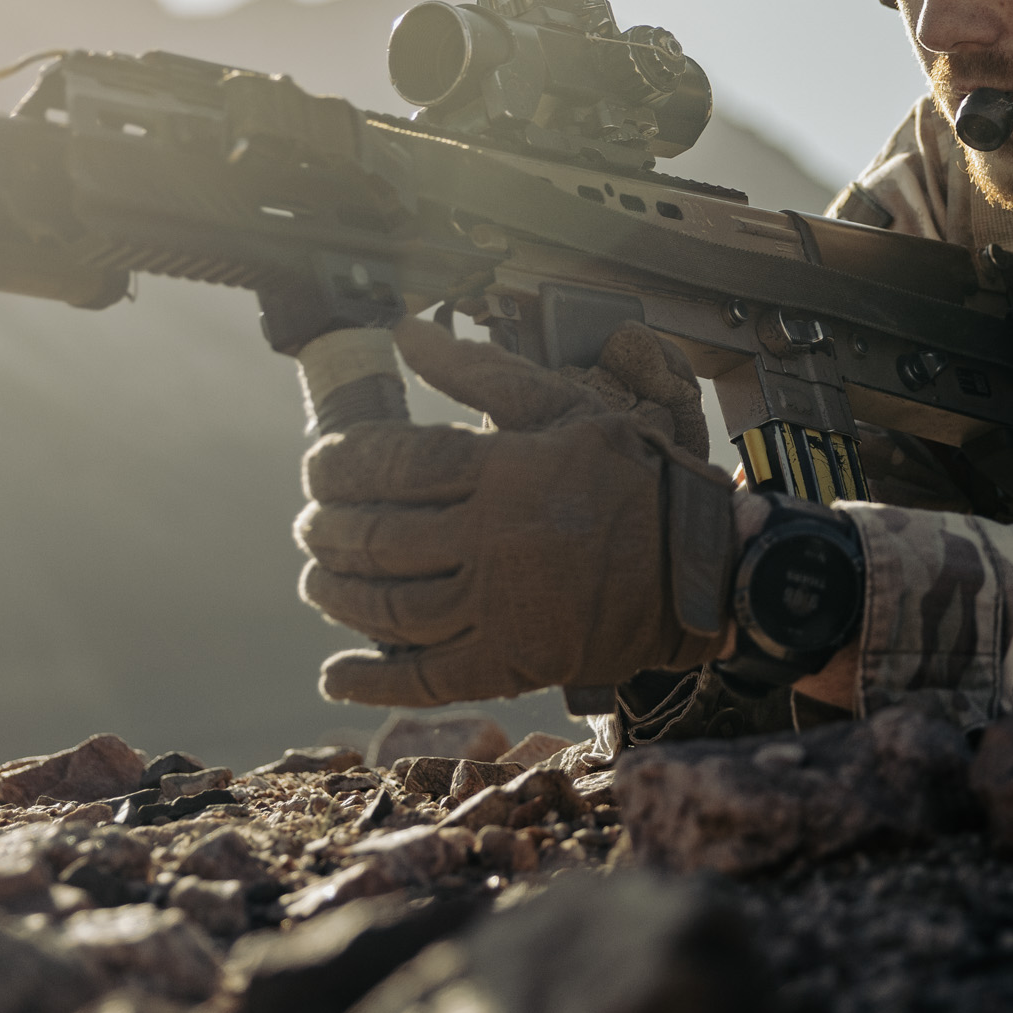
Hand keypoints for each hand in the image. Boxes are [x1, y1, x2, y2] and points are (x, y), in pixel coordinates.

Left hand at [296, 320, 734, 707]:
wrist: (702, 565)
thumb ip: (481, 372)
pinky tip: (334, 675)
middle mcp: (490, 540)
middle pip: (376, 536)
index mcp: (501, 470)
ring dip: (336, 594)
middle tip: (309, 522)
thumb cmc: (638, 480)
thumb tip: (407, 332)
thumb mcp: (566, 407)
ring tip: (317, 580)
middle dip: (325, 529)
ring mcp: (497, 607)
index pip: (389, 462)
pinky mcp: (509, 661)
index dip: (337, 464)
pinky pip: (424, 678)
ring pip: (387, 607)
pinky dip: (370, 680)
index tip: (318, 466)